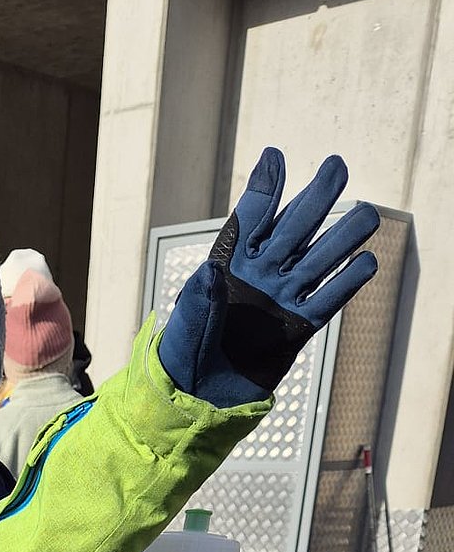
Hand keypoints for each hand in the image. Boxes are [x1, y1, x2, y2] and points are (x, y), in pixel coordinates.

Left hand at [158, 149, 378, 405]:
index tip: (275, 158)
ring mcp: (282, 297)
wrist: (198, 393)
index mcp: (230, 260)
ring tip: (366, 214)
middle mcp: (261, 272)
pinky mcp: (298, 327)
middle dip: (316, 197)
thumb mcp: (186, 324)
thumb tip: (211, 273)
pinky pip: (327, 300)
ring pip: (319, 258)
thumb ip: (200, 298)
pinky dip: (347, 283)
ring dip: (343, 236)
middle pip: (296, 226)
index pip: (253, 215)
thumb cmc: (185, 351)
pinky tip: (366, 262)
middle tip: (336, 167)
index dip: (266, 187)